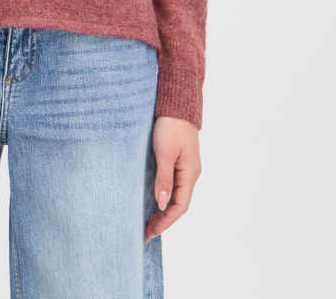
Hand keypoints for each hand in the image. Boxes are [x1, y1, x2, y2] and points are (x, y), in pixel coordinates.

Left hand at [145, 116, 201, 240]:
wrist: (175, 103)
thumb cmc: (170, 126)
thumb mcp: (164, 152)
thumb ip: (164, 178)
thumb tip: (163, 204)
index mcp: (190, 173)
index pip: (180, 206)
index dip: (166, 221)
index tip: (151, 232)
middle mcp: (190, 173)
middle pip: (178, 203)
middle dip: (163, 219)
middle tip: (146, 231)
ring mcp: (185, 166)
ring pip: (176, 195)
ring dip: (163, 209)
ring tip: (147, 220)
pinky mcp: (178, 160)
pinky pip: (173, 184)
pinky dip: (163, 196)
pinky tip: (154, 199)